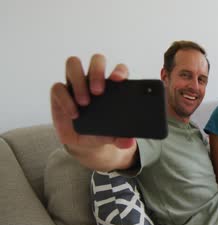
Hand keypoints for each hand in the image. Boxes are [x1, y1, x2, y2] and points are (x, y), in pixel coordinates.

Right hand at [50, 54, 135, 170]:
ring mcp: (75, 83)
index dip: (119, 70)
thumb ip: (121, 138)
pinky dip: (65, 99)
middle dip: (97, 71)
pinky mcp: (60, 92)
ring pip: (73, 63)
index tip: (118, 80)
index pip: (119, 69)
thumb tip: (129, 141)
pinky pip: (58, 87)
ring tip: (85, 102)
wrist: (82, 141)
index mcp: (112, 86)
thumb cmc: (100, 131)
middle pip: (96, 60)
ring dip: (79, 80)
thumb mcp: (112, 136)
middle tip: (98, 92)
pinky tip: (74, 113)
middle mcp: (93, 79)